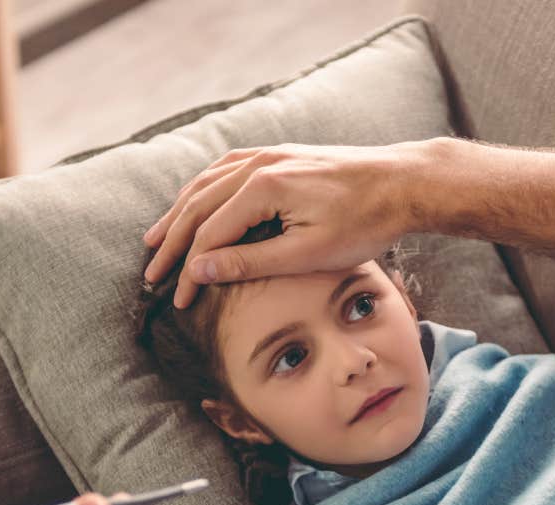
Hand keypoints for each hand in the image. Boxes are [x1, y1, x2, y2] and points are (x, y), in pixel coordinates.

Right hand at [142, 140, 430, 307]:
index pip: (209, 235)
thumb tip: (200, 269)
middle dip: (171, 243)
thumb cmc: (364, 223)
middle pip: (197, 206)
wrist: (403, 183)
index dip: (188, 271)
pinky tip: (197, 201)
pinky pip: (226, 169)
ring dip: (179, 213)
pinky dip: (204, 190)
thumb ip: (252, 262)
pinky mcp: (280, 155)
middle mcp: (257, 163)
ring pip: (206, 185)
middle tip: (151, 274)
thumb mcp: (308, 253)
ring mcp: (268, 155)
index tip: (177, 300)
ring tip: (156, 238)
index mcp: (262, 188)